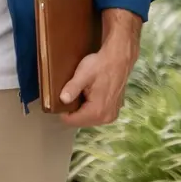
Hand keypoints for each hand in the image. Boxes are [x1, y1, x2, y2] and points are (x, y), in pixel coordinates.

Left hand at [60, 9, 141, 126]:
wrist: (119, 59)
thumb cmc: (100, 65)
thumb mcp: (83, 75)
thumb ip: (72, 88)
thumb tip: (62, 99)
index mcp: (97, 111)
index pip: (72, 121)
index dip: (63, 111)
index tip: (61, 98)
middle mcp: (106, 117)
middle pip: (80, 122)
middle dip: (73, 111)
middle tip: (70, 94)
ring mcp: (112, 115)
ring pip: (88, 119)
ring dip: (81, 110)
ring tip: (80, 94)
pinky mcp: (114, 110)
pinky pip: (96, 114)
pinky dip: (90, 108)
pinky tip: (88, 95)